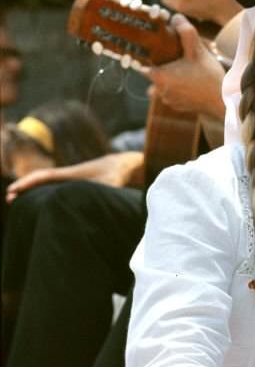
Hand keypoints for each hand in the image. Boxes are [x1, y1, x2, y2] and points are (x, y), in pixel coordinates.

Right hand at [6, 150, 143, 201]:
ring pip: (48, 183)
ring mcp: (74, 178)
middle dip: (26, 187)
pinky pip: (57, 186)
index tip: (13, 190)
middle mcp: (71, 174)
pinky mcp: (80, 183)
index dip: (29, 182)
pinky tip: (42, 202)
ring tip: (19, 201)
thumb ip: (108, 189)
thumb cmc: (121, 173)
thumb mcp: (115, 182)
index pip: (46, 176)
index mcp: (74, 173)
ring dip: (34, 190)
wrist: (129, 164)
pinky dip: (46, 191)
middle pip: (43, 179)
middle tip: (10, 198)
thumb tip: (103, 198)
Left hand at [144, 14, 226, 117]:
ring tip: (185, 70)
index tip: (155, 49)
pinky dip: (179, 88)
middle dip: (163, 65)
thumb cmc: (208, 76)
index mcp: (158, 77)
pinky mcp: (177, 107)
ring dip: (171, 77)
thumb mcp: (197, 50)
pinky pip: (173, 94)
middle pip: (154, 73)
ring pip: (163, 84)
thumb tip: (176, 17)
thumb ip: (185, 32)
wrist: (223, 100)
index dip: (147, 55)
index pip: (141, 64)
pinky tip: (192, 82)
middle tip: (176, 57)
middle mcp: (158, 91)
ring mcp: (168, 100)